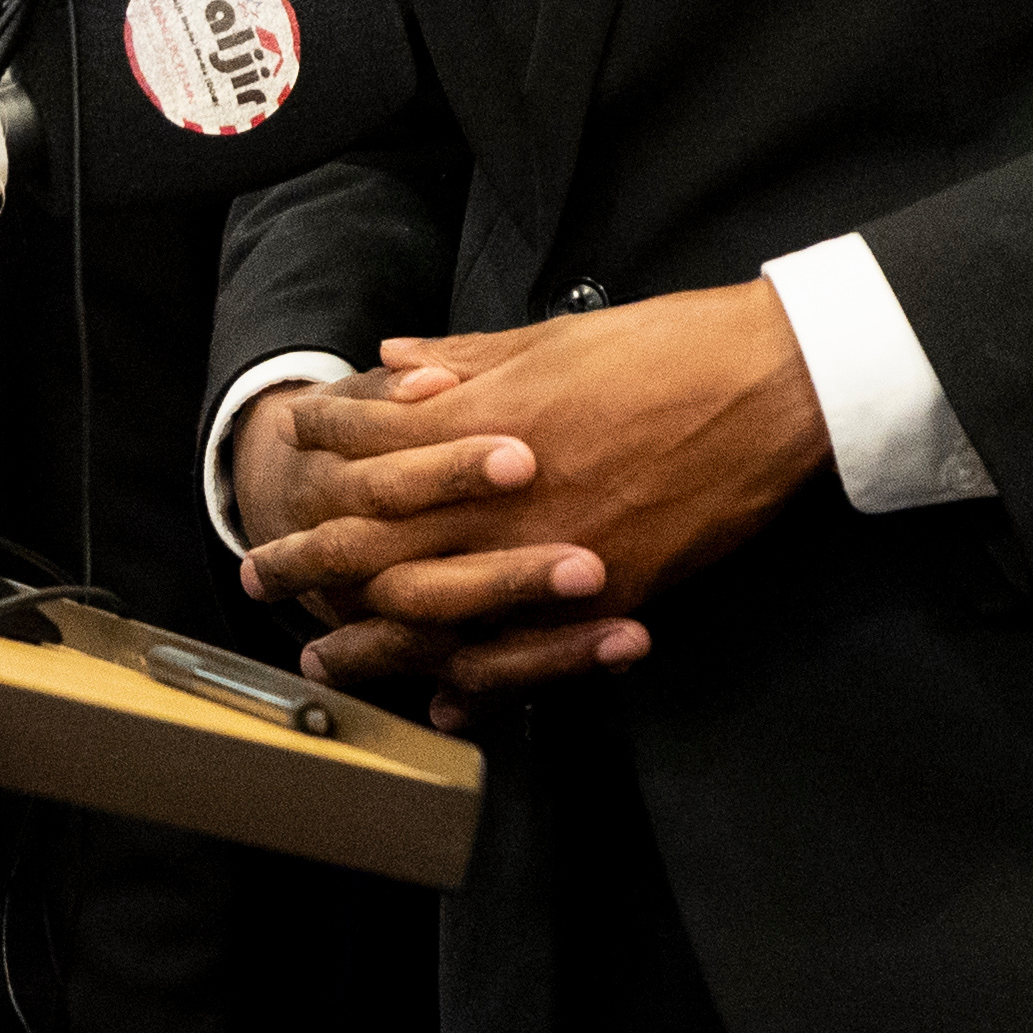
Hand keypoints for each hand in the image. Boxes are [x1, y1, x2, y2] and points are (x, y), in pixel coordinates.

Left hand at [238, 283, 833, 722]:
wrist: (774, 384)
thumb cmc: (670, 344)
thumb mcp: (555, 335)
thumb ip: (468, 357)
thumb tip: (394, 360)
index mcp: (492, 416)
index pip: (376, 447)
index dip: (322, 456)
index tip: (285, 454)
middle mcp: (508, 494)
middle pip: (380, 545)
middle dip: (311, 561)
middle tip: (258, 575)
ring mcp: (556, 553)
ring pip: (436, 615)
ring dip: (370, 639)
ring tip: (324, 656)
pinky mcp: (611, 595)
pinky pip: (524, 657)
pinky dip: (473, 682)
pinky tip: (440, 696)